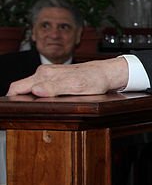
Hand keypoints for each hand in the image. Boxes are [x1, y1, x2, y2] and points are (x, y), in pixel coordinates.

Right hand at [6, 58, 128, 96]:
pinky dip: (39, 94)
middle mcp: (43, 73)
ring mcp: (48, 74)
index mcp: (44, 74)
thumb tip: (36, 90)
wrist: (105, 73)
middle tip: (27, 112)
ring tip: (37, 107)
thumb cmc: (94, 80)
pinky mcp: (54, 77)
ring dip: (30, 97)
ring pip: (30, 87)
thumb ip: (55, 88)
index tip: (15, 108)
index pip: (17, 87)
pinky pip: (40, 86)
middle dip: (19, 99)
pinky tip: (46, 100)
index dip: (13, 98)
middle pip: (21, 87)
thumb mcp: (77, 87)